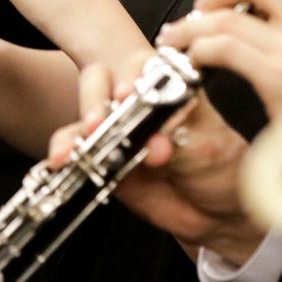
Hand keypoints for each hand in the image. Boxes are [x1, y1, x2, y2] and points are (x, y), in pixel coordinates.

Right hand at [47, 62, 264, 265]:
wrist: (218, 216)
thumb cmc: (222, 170)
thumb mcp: (208, 148)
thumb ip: (179, 138)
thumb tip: (155, 136)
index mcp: (171, 86)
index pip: (144, 65)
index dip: (132, 74)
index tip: (129, 93)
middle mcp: (140, 102)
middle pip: (105, 80)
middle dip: (98, 97)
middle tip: (102, 121)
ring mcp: (119, 130)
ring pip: (87, 113)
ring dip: (79, 126)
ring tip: (81, 144)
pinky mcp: (104, 159)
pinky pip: (76, 150)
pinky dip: (64, 151)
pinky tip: (59, 159)